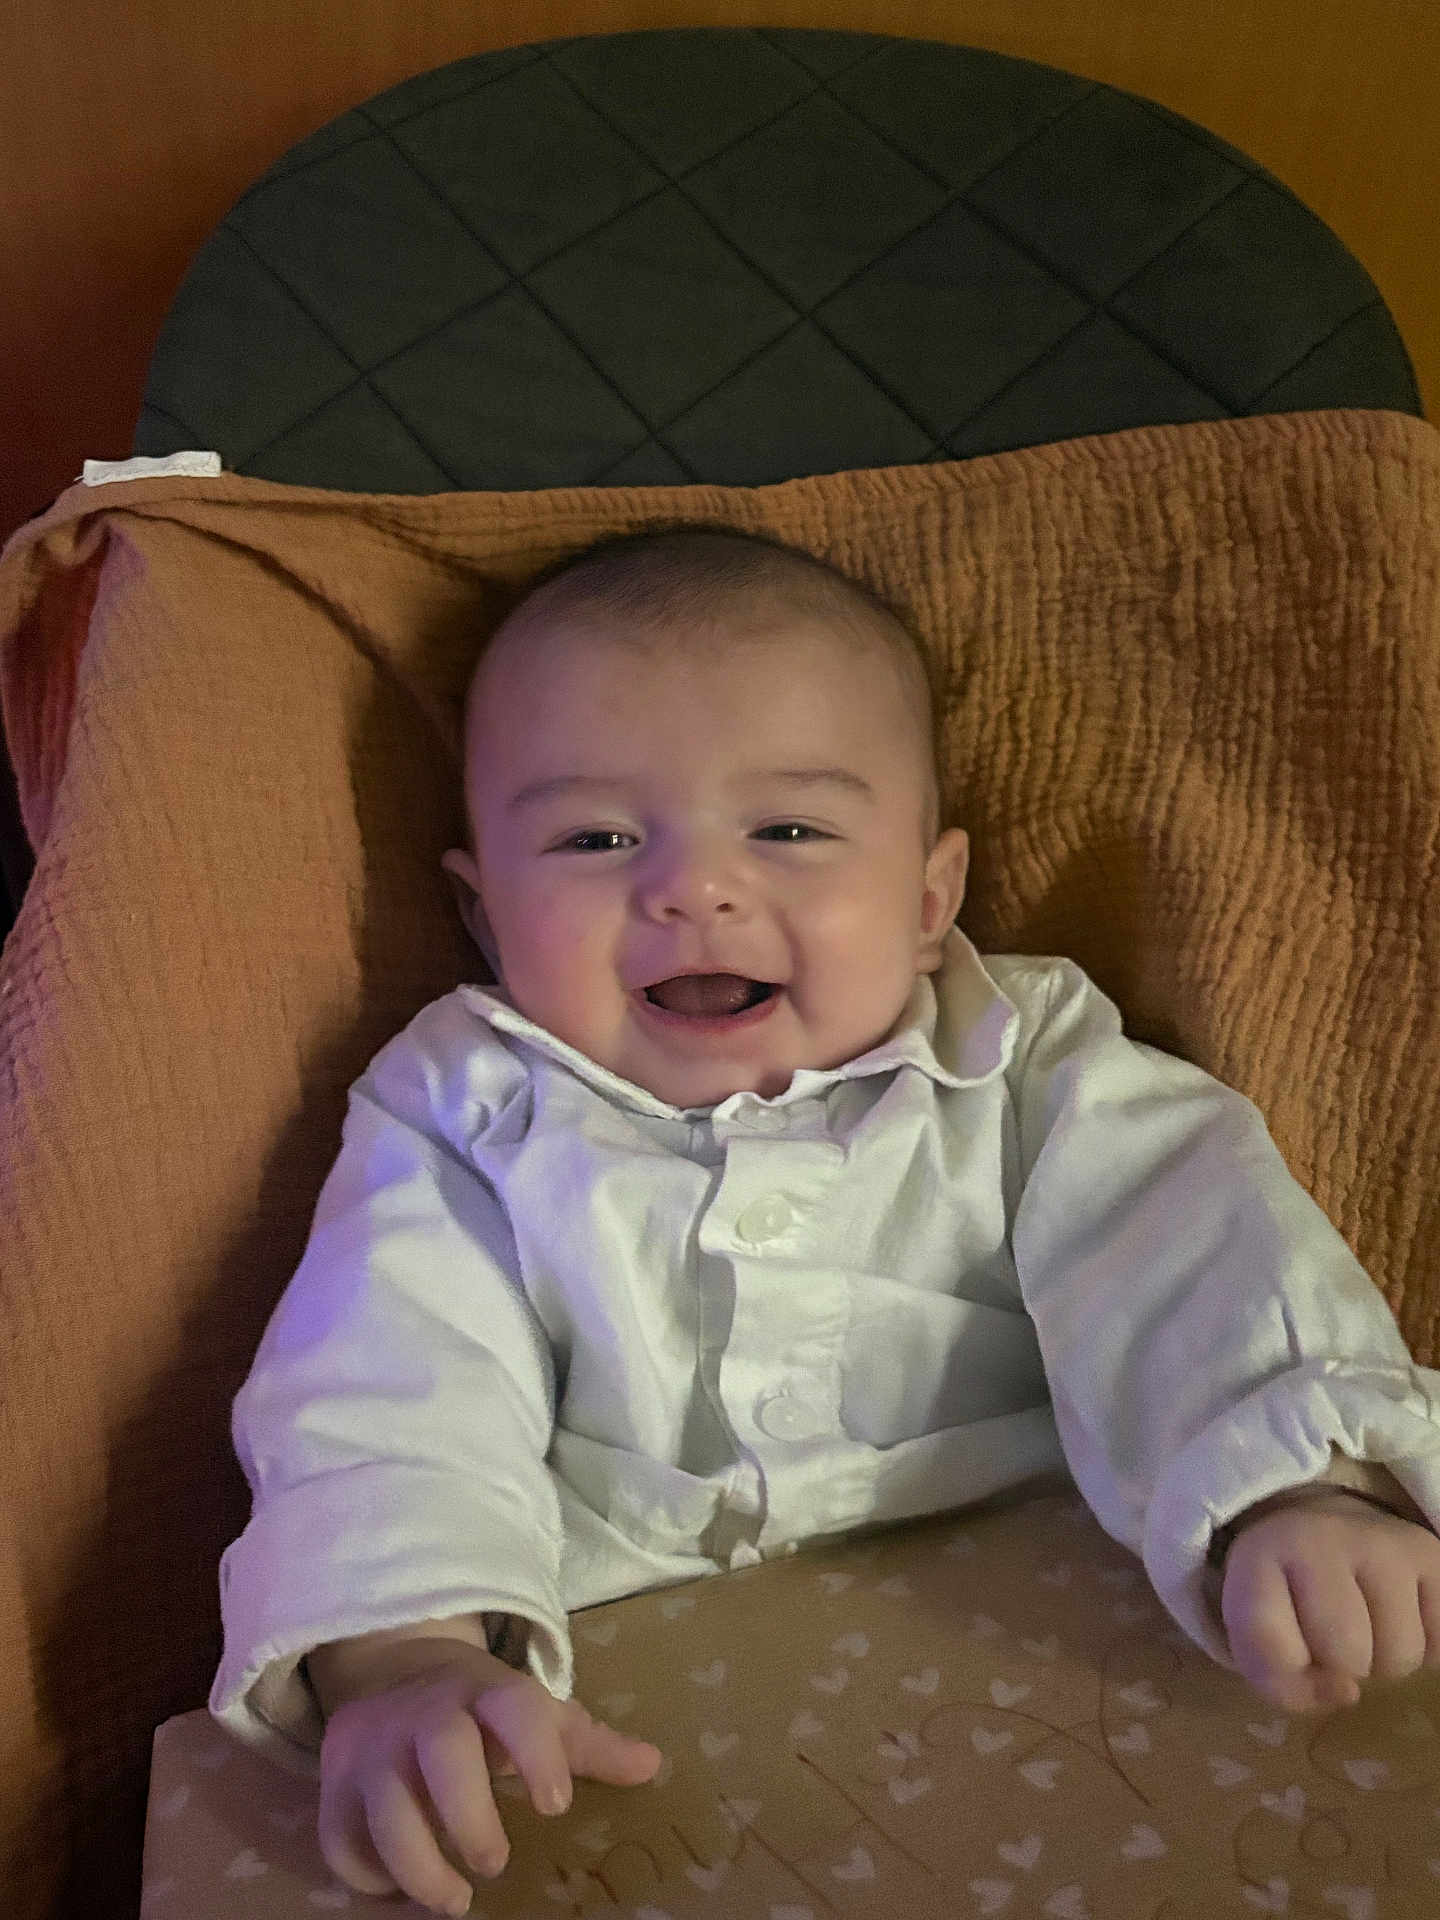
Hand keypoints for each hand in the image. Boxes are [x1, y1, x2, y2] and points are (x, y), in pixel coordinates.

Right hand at [316, 1640, 662, 1913]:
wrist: (394, 1667)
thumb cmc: (481, 1708)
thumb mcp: (532, 1710)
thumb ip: (587, 1743)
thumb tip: (652, 1766)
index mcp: (485, 1691)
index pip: (515, 1708)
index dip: (538, 1752)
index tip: (555, 1805)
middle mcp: (427, 1713)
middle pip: (444, 1753)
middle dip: (470, 1816)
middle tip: (496, 1863)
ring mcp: (374, 1746)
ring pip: (384, 1806)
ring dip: (418, 1865)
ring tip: (453, 1900)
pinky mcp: (334, 1782)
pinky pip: (339, 1837)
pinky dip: (366, 1874)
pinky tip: (399, 1890)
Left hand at [1221, 1491, 1439, 1711]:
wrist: (1317, 1525)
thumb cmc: (1284, 1593)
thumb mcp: (1255, 1634)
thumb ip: (1281, 1682)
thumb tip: (1348, 1693)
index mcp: (1262, 1553)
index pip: (1270, 1642)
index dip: (1282, 1672)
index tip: (1290, 1654)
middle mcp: (1324, 1536)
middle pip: (1349, 1656)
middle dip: (1342, 1664)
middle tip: (1332, 1634)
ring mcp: (1384, 1542)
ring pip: (1401, 1653)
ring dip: (1385, 1657)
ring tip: (1366, 1623)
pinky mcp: (1429, 1552)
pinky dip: (1425, 1644)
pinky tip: (1396, 1615)